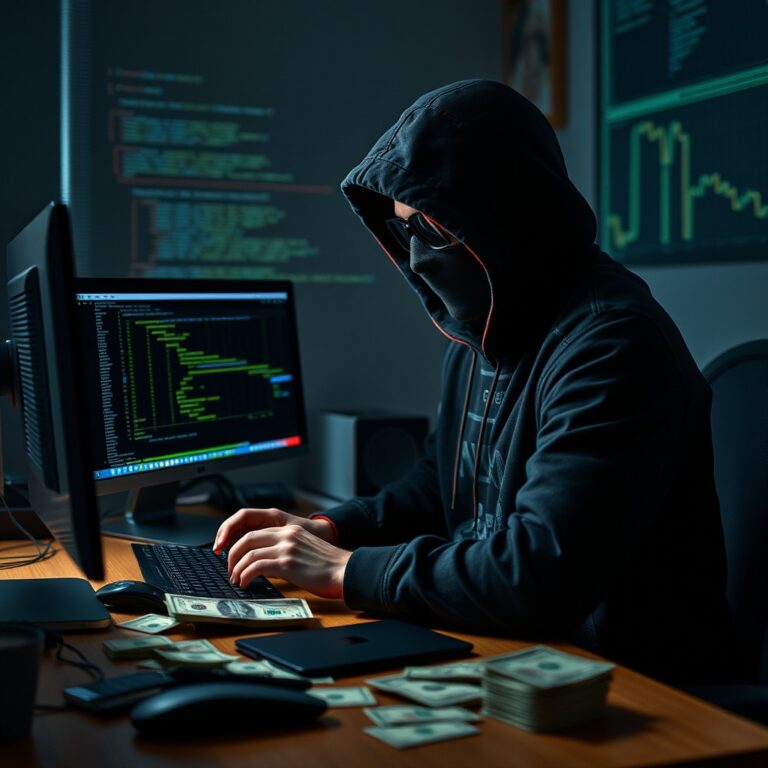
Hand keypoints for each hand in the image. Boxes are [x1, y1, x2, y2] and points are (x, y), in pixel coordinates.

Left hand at [213, 508, 348, 598]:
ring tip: (236, 580)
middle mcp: (286, 535)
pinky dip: (245, 575)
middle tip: (231, 569)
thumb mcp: (304, 550)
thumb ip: (286, 551)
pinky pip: (256, 566)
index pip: (256, 531)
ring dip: (237, 568)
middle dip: (233, 555)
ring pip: (248, 553)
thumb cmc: (328, 567)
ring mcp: (286, 548)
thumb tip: (265, 565)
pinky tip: (245, 583)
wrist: (345, 571)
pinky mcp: (287, 563)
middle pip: (247, 539)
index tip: (234, 557)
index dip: (240, 545)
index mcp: (290, 530)